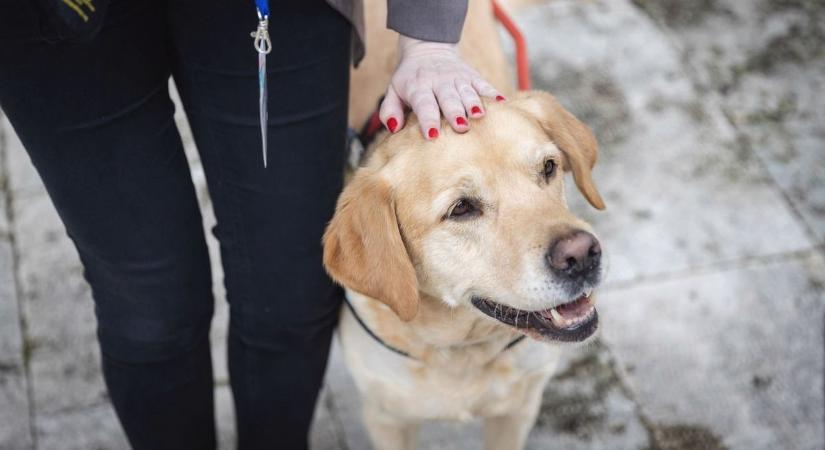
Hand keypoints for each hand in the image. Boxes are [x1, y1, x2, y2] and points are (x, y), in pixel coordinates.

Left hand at [380, 36, 505, 139]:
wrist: (427, 49)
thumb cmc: (409, 79)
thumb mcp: (393, 91)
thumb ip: (389, 110)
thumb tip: (394, 127)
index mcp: (419, 87)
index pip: (424, 104)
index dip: (428, 119)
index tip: (432, 134)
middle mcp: (439, 82)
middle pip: (448, 99)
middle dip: (455, 113)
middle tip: (461, 128)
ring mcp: (457, 78)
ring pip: (467, 92)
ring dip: (474, 104)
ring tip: (480, 116)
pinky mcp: (471, 75)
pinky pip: (483, 84)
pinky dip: (492, 92)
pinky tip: (501, 102)